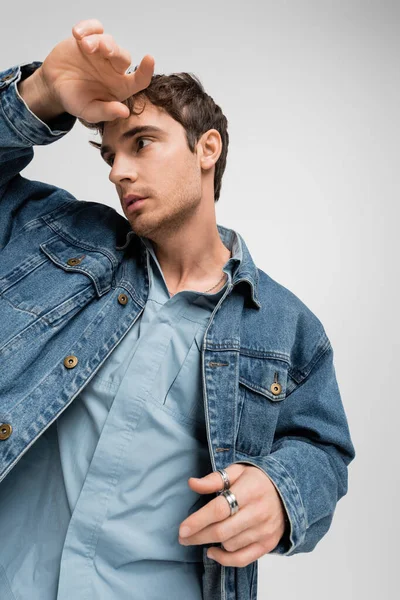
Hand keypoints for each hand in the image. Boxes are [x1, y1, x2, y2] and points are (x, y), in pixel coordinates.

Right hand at [37, 18, 154, 122]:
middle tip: (103, 49)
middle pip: (122, 56)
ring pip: (108, 41)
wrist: (54, 87)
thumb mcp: (89, 112)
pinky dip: (87, 27)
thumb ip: (106, 112)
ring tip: (85, 45)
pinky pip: (93, 28)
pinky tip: (77, 33)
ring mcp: (102, 53)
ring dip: (98, 41)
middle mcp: (114, 68)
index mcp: (121, 87)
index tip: (149, 59)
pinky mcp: (88, 39)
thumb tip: (124, 112)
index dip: (146, 71)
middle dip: (114, 50)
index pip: (140, 79)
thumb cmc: (75, 99)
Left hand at [178, 463, 287, 566]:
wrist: (288, 491)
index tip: (182, 529)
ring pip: (230, 544)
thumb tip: (192, 483)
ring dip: (212, 542)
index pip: (219, 509)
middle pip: (222, 530)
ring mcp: (264, 530)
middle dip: (198, 536)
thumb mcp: (237, 471)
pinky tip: (213, 552)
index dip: (198, 520)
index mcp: (250, 490)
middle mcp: (258, 512)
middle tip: (183, 537)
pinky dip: (225, 559)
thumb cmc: (257, 480)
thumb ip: (214, 479)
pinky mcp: (268, 544)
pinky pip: (243, 559)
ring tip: (201, 536)